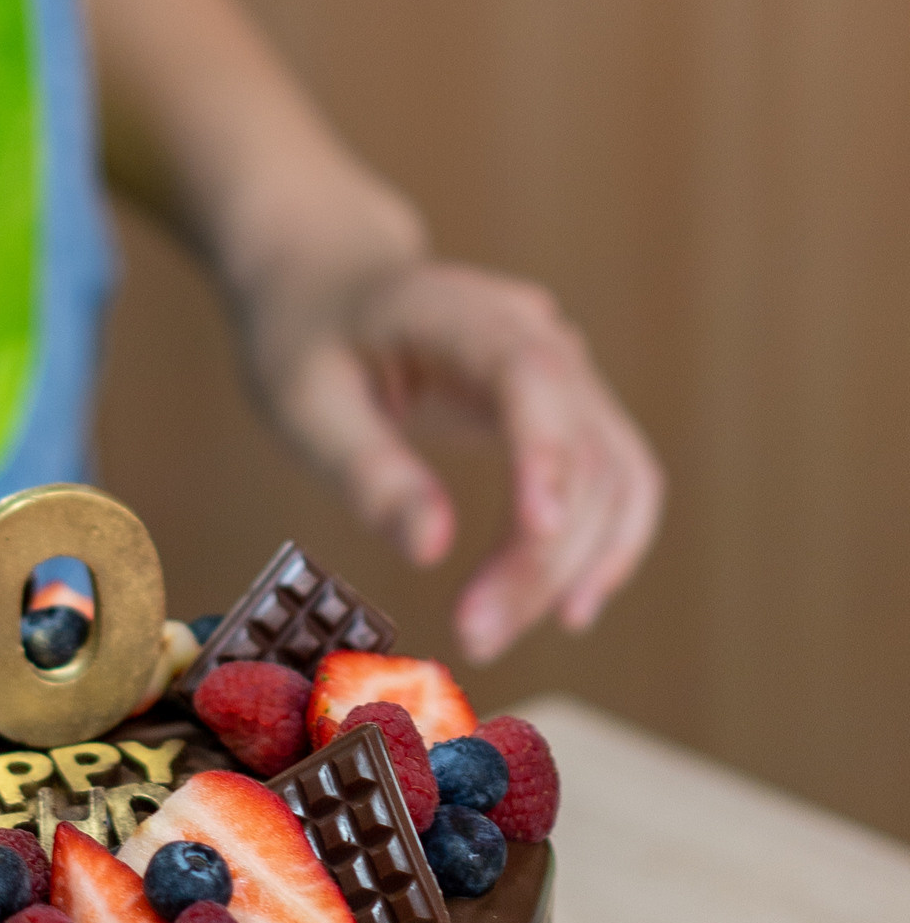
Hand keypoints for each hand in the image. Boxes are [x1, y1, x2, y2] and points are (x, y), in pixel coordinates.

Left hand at [242, 233, 664, 661]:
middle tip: (474, 636)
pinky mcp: (575, 407)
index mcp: (455, 309)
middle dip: (541, 552)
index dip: (545, 452)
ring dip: (573, 565)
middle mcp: (533, 329)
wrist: (333, 286)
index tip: (536, 535)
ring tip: (496, 632)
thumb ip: (366, 470)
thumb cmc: (308, 341)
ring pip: (612, 472)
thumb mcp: (303, 402)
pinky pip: (620, 479)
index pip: (530, 373)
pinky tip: (568, 609)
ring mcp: (566, 365)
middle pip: (577, 443)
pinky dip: (606, 546)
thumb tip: (430, 550)